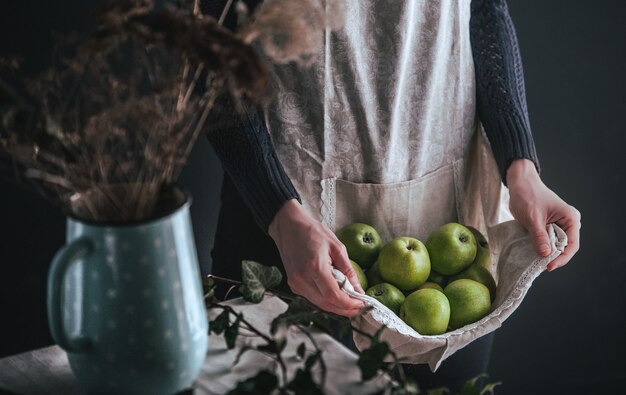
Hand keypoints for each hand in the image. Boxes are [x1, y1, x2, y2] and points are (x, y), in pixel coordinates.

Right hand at [268, 199, 365, 315]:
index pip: (333, 296)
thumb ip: (348, 270)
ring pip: (319, 304)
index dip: (349, 304)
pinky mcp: (293, 285)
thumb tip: (359, 289)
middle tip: (359, 306)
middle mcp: (302, 279)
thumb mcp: (337, 247)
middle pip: (327, 304)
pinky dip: (326, 300)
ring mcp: (296, 283)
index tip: (362, 303)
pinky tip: (335, 294)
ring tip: (350, 301)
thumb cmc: (312, 232)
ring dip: (336, 306)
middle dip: (345, 309)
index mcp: (314, 268)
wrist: (289, 226)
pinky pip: (312, 298)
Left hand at [506, 159, 580, 270]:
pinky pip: (548, 241)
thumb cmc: (528, 195)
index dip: (561, 258)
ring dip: (547, 253)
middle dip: (554, 257)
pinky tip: (533, 252)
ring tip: (536, 259)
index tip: (548, 266)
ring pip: (556, 245)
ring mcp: (559, 225)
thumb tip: (546, 254)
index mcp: (570, 218)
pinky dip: (542, 247)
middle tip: (540, 265)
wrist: (520, 184)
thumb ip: (539, 236)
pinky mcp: (549, 227)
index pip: (571, 245)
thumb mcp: (532, 217)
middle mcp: (568, 223)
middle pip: (565, 247)